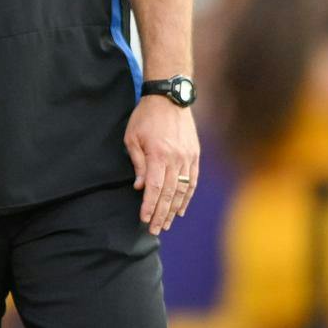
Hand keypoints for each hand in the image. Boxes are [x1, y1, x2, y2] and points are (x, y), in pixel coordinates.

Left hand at [125, 96, 199, 235]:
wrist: (170, 98)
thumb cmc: (146, 117)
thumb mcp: (132, 137)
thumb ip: (137, 163)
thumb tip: (140, 187)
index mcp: (158, 154)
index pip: (155, 188)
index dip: (149, 206)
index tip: (144, 220)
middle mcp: (176, 158)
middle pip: (169, 194)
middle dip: (161, 214)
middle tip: (155, 230)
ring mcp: (188, 158)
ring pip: (182, 190)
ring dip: (174, 209)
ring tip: (166, 224)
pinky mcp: (195, 155)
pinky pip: (192, 181)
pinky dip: (187, 197)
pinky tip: (181, 209)